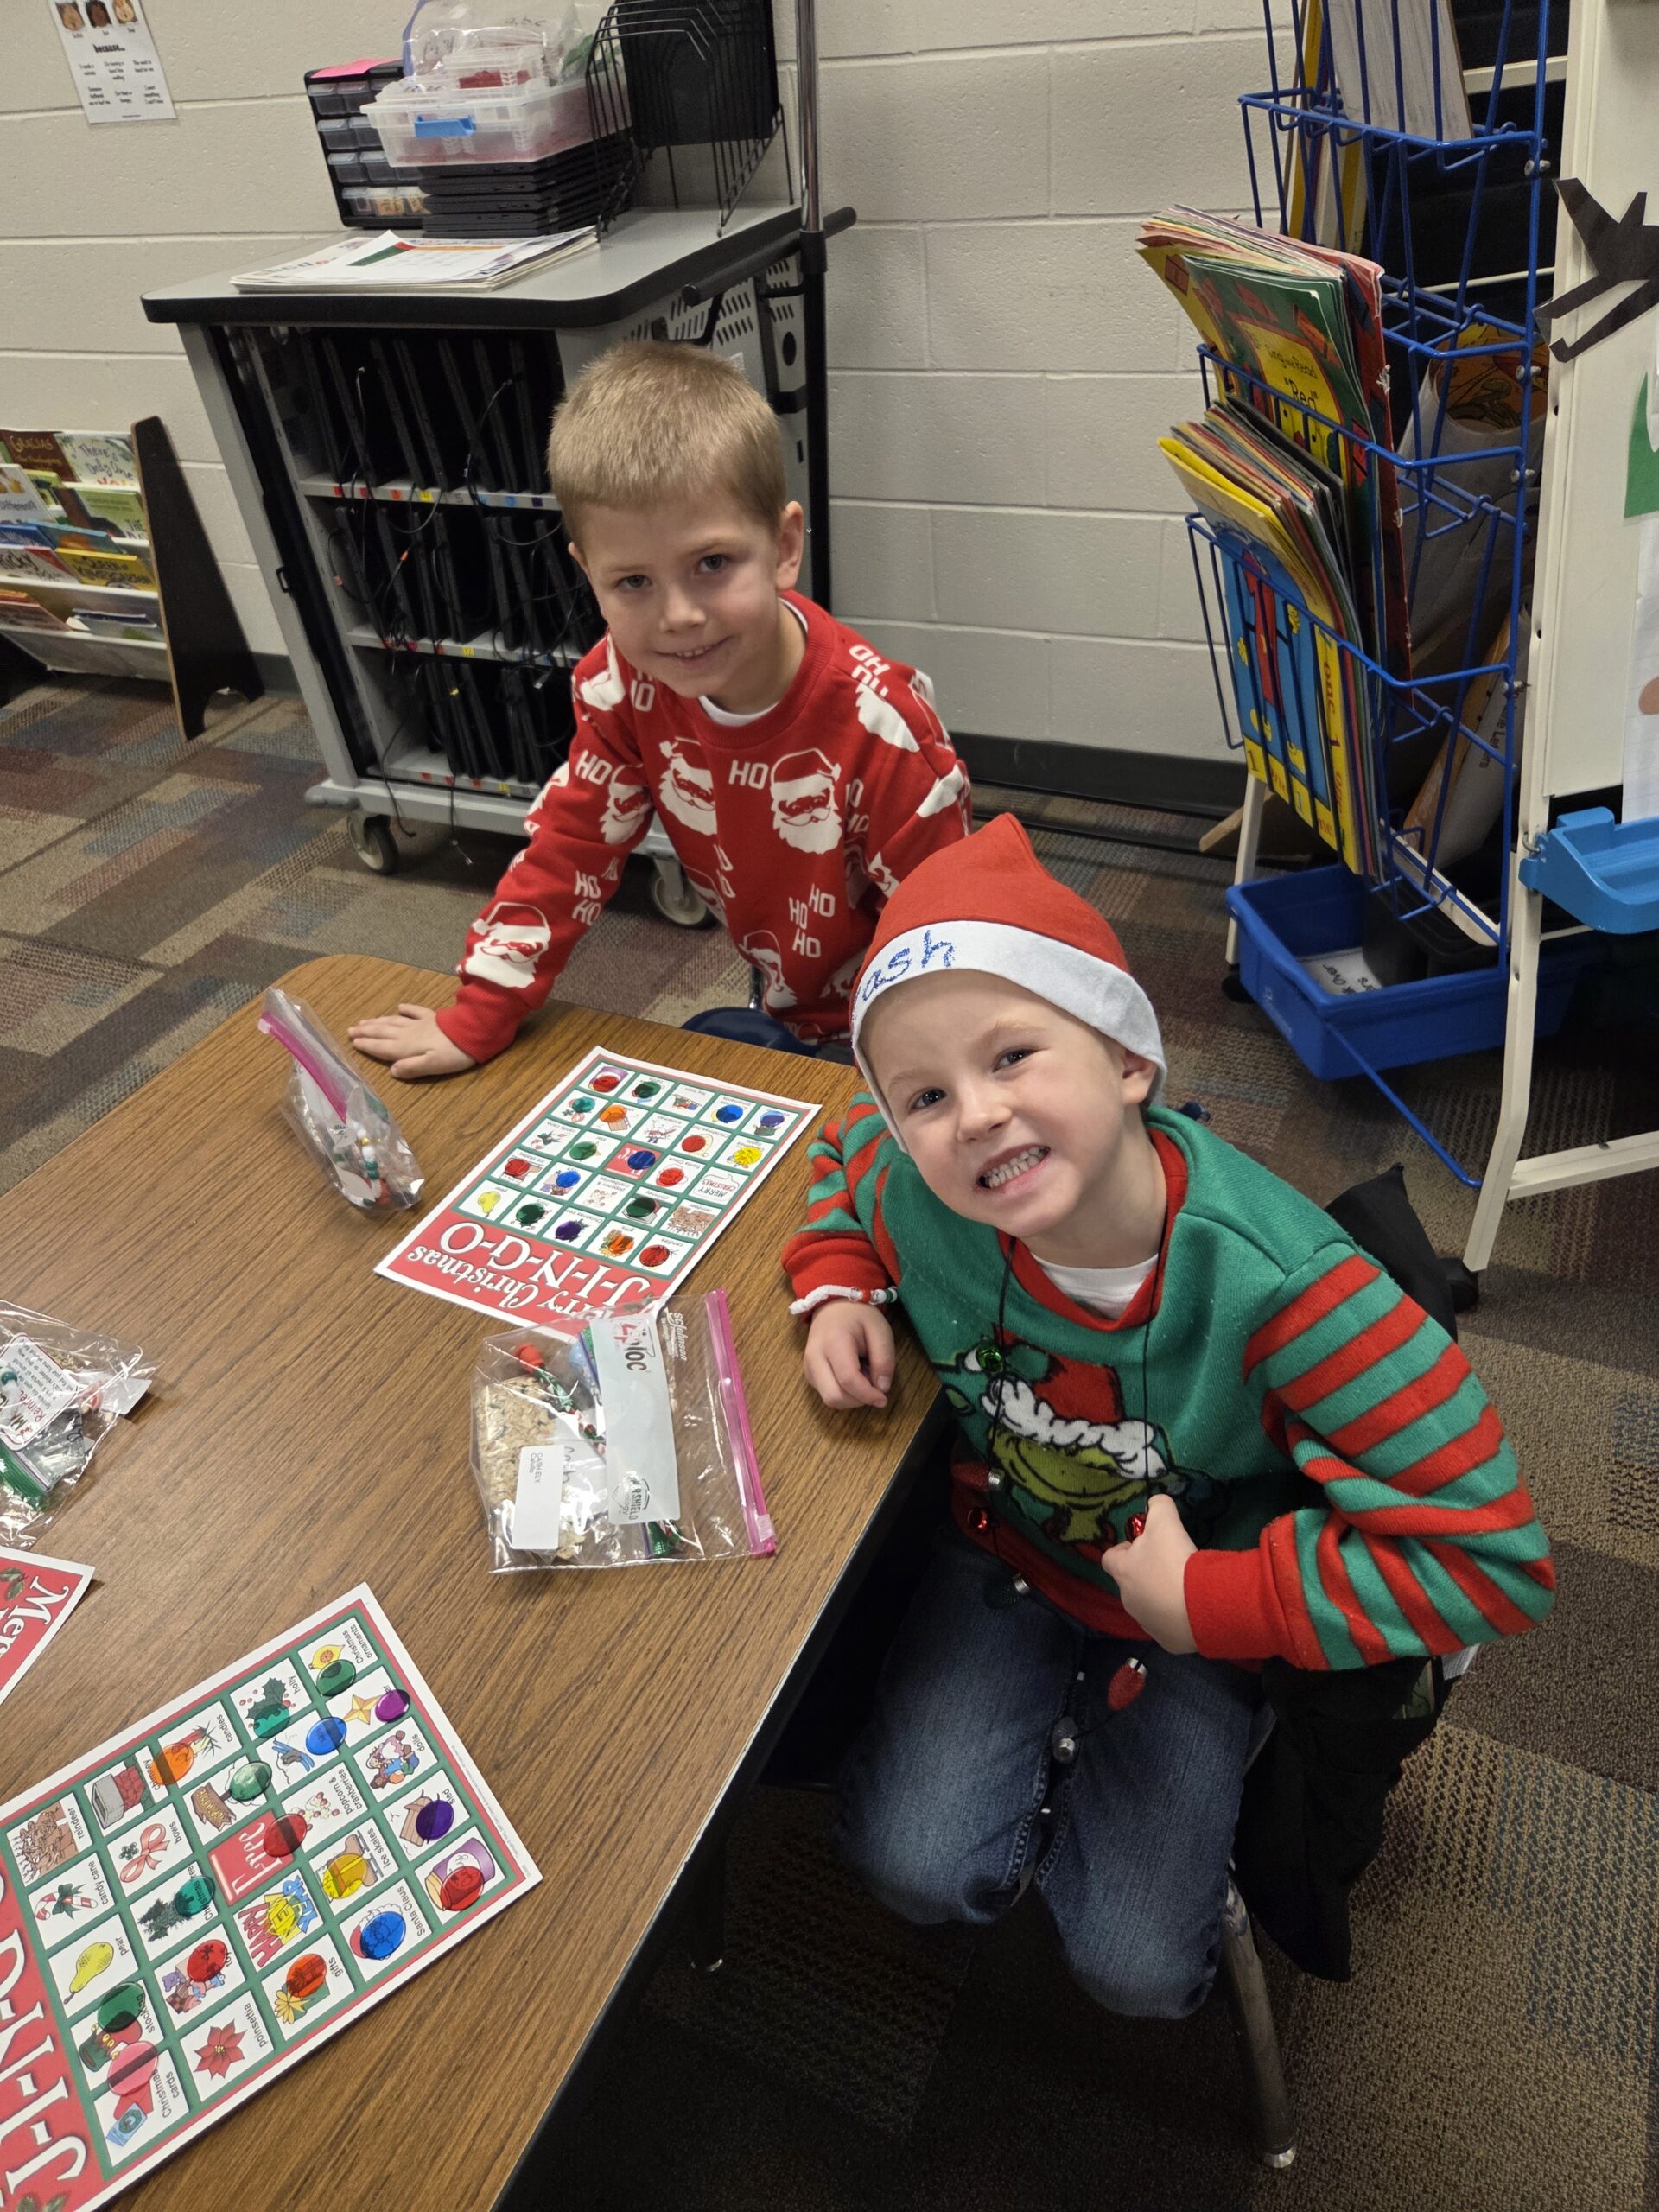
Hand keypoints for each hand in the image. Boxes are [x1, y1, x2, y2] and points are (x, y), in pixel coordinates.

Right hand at [347, 1004, 476, 1081]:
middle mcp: (409, 1033)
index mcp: (407, 1047)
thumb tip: (392, 1071)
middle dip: (366, 1031)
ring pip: (394, 1021)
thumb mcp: (432, 1065)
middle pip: (383, 1032)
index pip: (383, 1047)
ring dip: (378, 1021)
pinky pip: (415, 1011)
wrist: (474, 1031)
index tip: (353, 1042)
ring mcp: (421, 1023)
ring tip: (365, 1021)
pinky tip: (399, 1006)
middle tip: (350, 1030)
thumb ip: (412, 1068)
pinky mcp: (433, 1017)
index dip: (368, 1045)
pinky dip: (405, 1009)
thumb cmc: (454, 1053)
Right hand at [804, 1301, 894, 1410]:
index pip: (848, 1380)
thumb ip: (884, 1359)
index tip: (883, 1398)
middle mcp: (815, 1358)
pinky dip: (844, 1394)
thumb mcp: (880, 1331)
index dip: (867, 1395)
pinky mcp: (809, 1375)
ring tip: (863, 1376)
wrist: (834, 1306)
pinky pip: (827, 1394)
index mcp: (833, 1343)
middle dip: (858, 1400)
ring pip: (829, 1399)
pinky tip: (853, 1377)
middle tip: (873, 1383)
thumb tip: (882, 1388)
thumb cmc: (859, 1317)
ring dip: (852, 1398)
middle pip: (834, 1397)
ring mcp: (808, 1368)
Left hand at [1100, 1495, 1196, 1653]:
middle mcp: (1128, 1600)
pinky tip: (1193, 1608)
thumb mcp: (1166, 1521)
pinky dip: (1176, 1618)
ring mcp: (1146, 1622)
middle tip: (1170, 1565)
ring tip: (1185, 1588)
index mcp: (1123, 1571)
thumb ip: (1158, 1506)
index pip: (1109, 1557)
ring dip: (1161, 1597)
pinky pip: (1167, 1625)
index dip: (1124, 1549)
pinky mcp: (1166, 1641)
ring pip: (1148, 1605)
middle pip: (1130, 1583)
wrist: (1201, 1607)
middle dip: (1146, 1573)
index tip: (1145, 1545)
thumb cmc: (1175, 1561)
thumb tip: (1155, 1502)